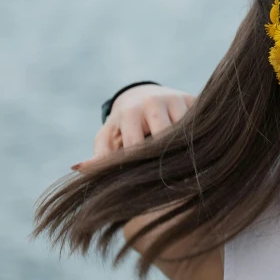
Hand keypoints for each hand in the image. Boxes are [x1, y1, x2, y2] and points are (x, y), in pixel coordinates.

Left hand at [75, 85, 194, 171]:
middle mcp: (155, 102)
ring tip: (184, 171)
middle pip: (165, 136)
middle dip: (166, 159)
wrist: (144, 95)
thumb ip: (99, 154)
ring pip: (186, 131)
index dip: (141, 166)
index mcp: (131, 112)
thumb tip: (78, 169)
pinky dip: (199, 139)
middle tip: (169, 181)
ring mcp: (177, 98)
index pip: (138, 144)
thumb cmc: (123, 124)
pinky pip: (201, 123)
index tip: (145, 184)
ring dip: (186, 151)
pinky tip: (197, 154)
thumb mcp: (108, 136)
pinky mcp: (194, 99)